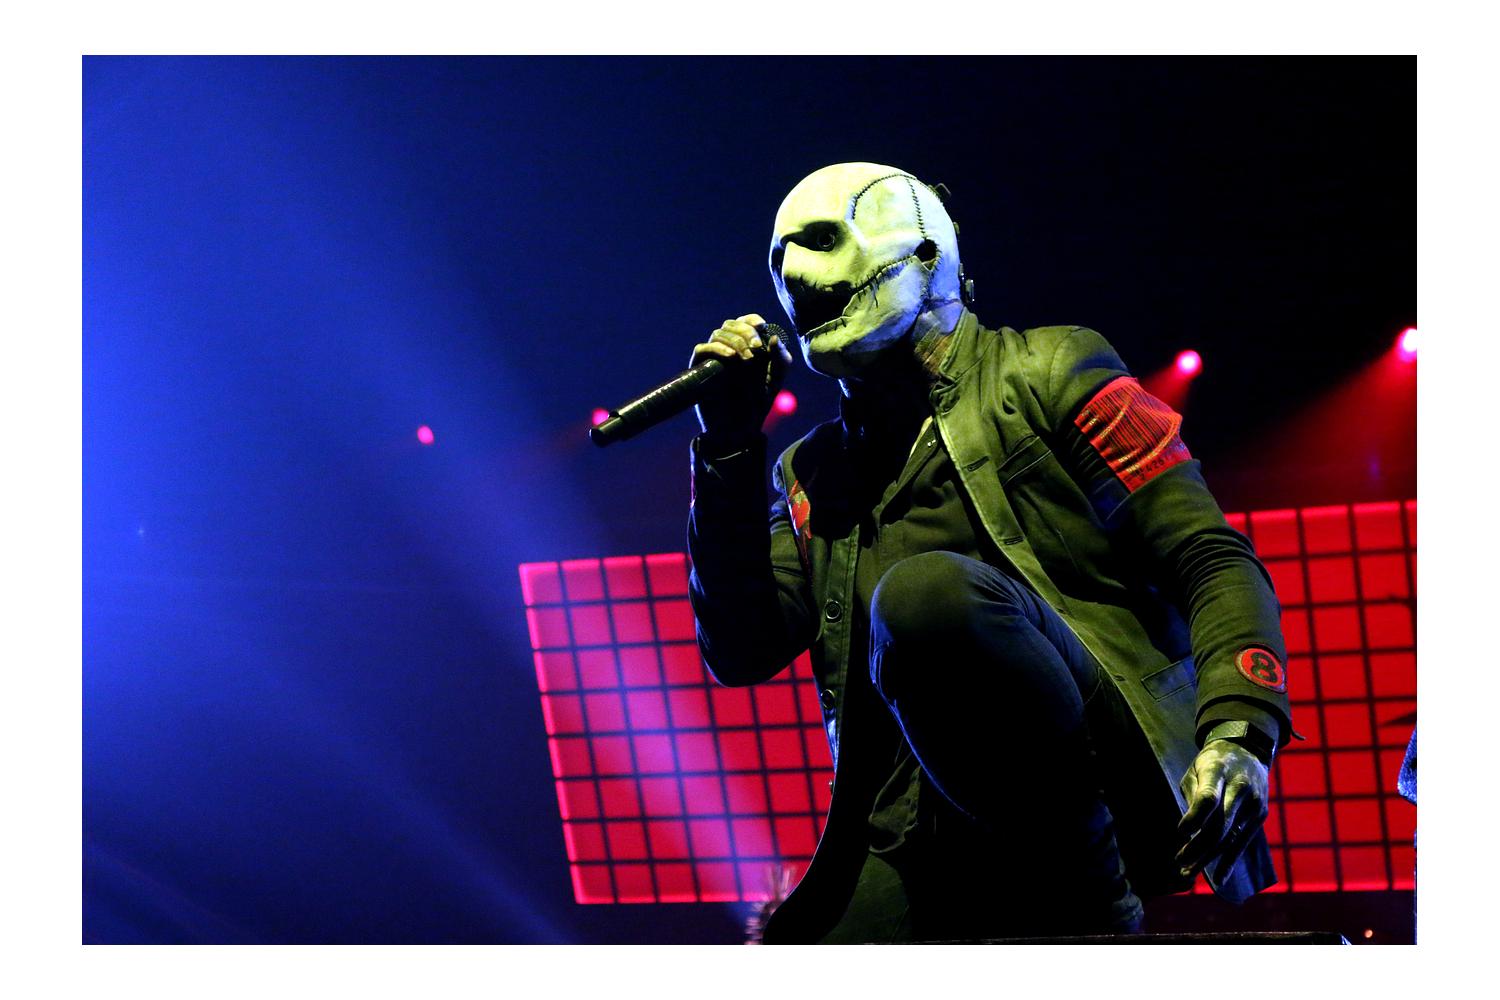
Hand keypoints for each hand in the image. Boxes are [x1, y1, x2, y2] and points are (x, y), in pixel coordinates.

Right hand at [690, 313, 792, 438]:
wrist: (738, 428)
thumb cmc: (757, 404)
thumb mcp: (775, 380)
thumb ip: (780, 359)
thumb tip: (773, 338)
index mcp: (747, 347)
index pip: (746, 322)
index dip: (752, 320)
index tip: (762, 326)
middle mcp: (729, 349)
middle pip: (731, 324)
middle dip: (745, 332)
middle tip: (756, 348)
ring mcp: (714, 358)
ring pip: (718, 333)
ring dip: (735, 341)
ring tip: (747, 359)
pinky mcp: (701, 368)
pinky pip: (702, 348)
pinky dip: (717, 348)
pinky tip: (731, 357)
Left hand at [1175, 739, 1269, 881]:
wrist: (1249, 751)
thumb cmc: (1213, 762)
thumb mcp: (1197, 768)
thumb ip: (1193, 794)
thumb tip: (1189, 830)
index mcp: (1219, 770)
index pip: (1209, 798)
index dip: (1195, 818)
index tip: (1180, 833)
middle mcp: (1241, 787)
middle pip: (1219, 824)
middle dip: (1198, 847)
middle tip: (1179, 863)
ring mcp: (1254, 803)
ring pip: (1230, 837)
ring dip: (1208, 858)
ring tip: (1189, 872)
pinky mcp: (1260, 815)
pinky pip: (1242, 842)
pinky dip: (1229, 861)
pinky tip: (1218, 877)